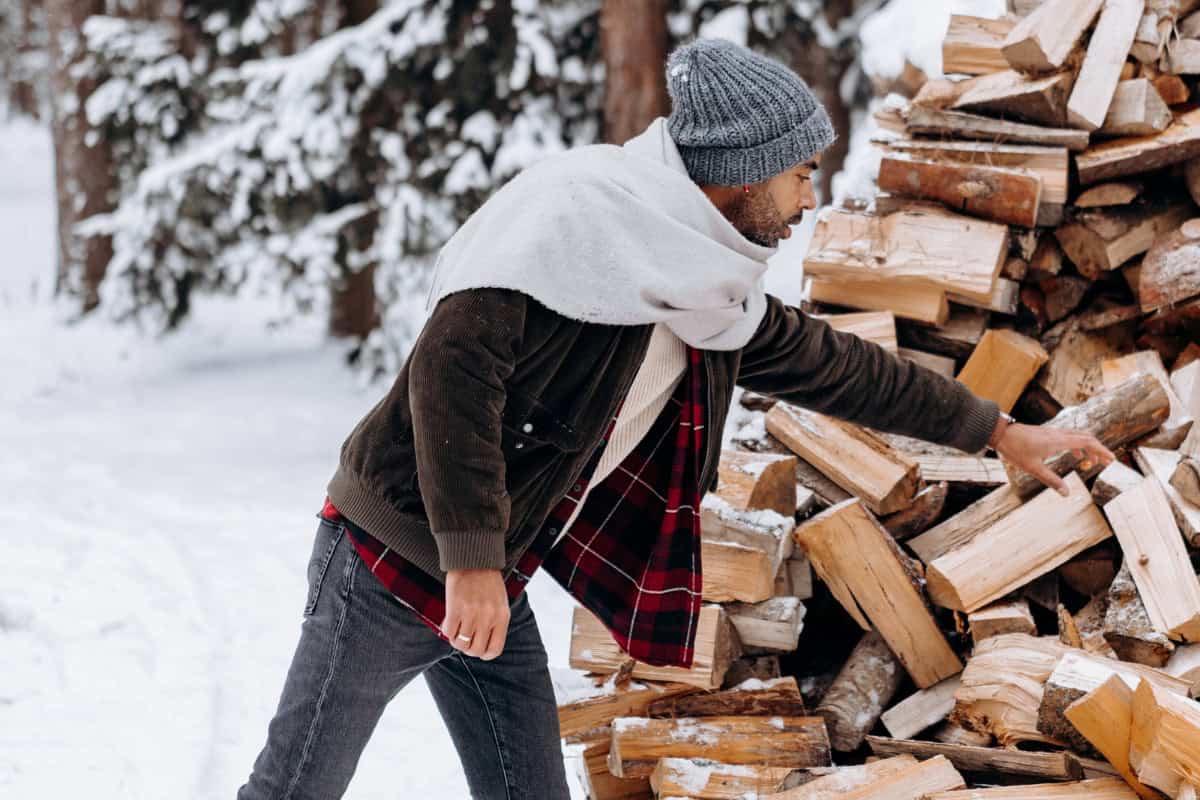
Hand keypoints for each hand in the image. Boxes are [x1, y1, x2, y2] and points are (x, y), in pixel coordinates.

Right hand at [441, 568, 509, 659]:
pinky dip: (447, 630)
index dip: (484, 654)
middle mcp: (488, 618)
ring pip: (460, 644)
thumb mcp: (500, 602)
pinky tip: (449, 621)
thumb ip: (495, 622)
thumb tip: (483, 643)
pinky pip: (448, 632)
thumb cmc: (488, 580)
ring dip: (456, 640)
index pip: (494, 649)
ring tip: (456, 630)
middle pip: (475, 650)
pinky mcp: (455, 608)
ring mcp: (471, 614)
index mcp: (502, 617)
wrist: (474, 558)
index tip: (478, 648)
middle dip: (468, 648)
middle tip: (464, 639)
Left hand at [991, 418, 1114, 496]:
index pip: (1087, 443)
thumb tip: (1066, 494)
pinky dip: (1076, 445)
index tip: (1112, 459)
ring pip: (1077, 436)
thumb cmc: (1015, 449)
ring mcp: (1053, 432)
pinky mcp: (1047, 433)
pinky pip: (1068, 437)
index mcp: (1059, 441)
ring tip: (1091, 462)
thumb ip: (1051, 480)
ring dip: (1087, 448)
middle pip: (1086, 438)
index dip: (1101, 450)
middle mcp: (1059, 434)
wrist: (1000, 433)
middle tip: (1106, 462)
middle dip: (1098, 449)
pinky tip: (1074, 455)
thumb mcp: (1033, 468)